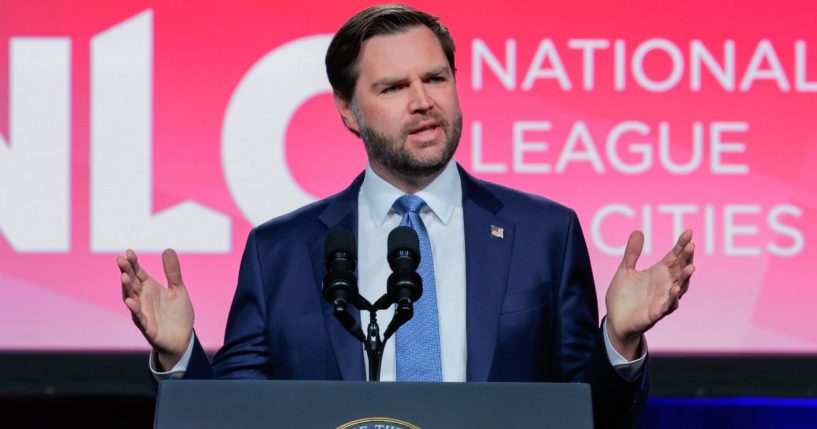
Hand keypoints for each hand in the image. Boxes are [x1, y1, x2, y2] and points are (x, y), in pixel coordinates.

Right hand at [117, 249, 193, 370]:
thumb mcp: (178, 289)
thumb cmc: (178, 313)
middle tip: (121, 259)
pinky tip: (130, 301)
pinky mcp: (147, 327)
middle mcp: (143, 299)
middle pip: (131, 283)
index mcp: (150, 288)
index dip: (133, 263)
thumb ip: (173, 272)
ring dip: (127, 288)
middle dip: (126, 271)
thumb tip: (168, 249)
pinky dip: (134, 310)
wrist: (183, 338)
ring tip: (124, 276)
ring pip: (131, 299)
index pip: (138, 273)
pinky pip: (139, 318)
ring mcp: (143, 312)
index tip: (128, 252)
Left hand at [605, 229, 695, 359]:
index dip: (681, 245)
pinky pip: (668, 305)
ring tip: (691, 267)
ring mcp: (664, 298)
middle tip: (691, 245)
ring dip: (685, 278)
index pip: (674, 256)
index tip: (689, 232)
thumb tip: (638, 231)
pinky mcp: (657, 312)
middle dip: (686, 258)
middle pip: (680, 269)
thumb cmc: (623, 295)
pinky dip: (673, 298)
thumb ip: (632, 253)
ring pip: (680, 287)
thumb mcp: (625, 270)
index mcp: (659, 272)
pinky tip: (675, 289)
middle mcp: (665, 284)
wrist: (615, 319)